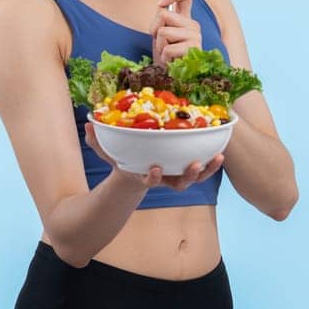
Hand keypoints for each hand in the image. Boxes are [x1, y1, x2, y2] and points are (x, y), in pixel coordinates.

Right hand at [85, 119, 224, 191]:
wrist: (134, 173)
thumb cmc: (121, 160)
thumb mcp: (107, 152)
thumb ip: (97, 141)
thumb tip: (88, 125)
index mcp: (145, 176)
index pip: (150, 180)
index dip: (153, 177)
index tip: (155, 169)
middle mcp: (165, 179)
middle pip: (180, 183)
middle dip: (189, 176)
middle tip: (195, 166)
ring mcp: (177, 176)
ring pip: (195, 177)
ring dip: (207, 170)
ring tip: (217, 158)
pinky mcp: (187, 168)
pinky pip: (202, 168)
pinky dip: (212, 163)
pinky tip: (220, 151)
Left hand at [150, 0, 201, 65]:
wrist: (172, 78)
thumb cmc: (166, 57)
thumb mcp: (161, 34)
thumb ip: (162, 19)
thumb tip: (161, 7)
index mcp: (186, 20)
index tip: (160, 4)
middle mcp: (194, 26)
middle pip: (164, 14)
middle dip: (155, 29)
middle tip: (161, 43)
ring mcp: (196, 37)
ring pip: (163, 32)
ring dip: (159, 46)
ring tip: (166, 54)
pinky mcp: (193, 50)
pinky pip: (167, 49)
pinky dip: (164, 57)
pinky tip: (171, 62)